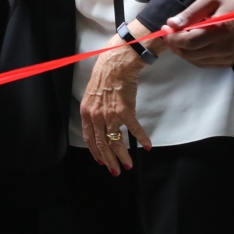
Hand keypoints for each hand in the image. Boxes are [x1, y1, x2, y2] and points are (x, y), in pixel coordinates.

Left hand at [80, 46, 149, 173]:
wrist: (116, 62)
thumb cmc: (105, 75)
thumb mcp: (92, 94)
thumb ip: (94, 110)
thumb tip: (100, 121)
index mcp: (86, 112)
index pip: (89, 138)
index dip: (95, 152)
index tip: (101, 162)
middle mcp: (96, 116)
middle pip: (102, 144)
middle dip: (109, 161)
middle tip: (116, 171)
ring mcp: (110, 114)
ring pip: (115, 142)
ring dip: (123, 156)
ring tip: (129, 165)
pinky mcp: (125, 111)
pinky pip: (134, 130)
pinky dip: (142, 139)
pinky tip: (146, 146)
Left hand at [166, 0, 233, 67]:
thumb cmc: (233, 4)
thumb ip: (191, 12)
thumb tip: (171, 23)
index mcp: (220, 29)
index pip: (189, 41)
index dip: (173, 38)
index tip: (165, 29)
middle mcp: (224, 47)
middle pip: (190, 53)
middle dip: (175, 45)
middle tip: (169, 34)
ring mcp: (228, 57)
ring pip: (196, 61)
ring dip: (183, 52)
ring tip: (178, 39)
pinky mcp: (229, 62)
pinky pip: (205, 64)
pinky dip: (194, 57)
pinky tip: (191, 46)